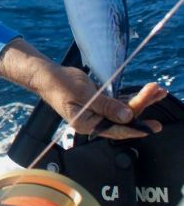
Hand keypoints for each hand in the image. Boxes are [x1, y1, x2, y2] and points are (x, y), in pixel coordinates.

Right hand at [0, 38, 165, 138]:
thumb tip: (127, 115)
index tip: (153, 126)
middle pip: (123, 118)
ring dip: (140, 100)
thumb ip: (107, 105)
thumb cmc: (59, 84)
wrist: (46, 75)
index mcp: (87, 125)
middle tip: (159, 94)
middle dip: (142, 106)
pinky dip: (130, 97)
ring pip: (123, 110)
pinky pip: (117, 104)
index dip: (137, 128)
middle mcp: (93, 122)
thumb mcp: (84, 93)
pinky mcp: (98, 104)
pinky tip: (143, 92)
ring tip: (156, 90)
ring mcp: (96, 113)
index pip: (117, 130)